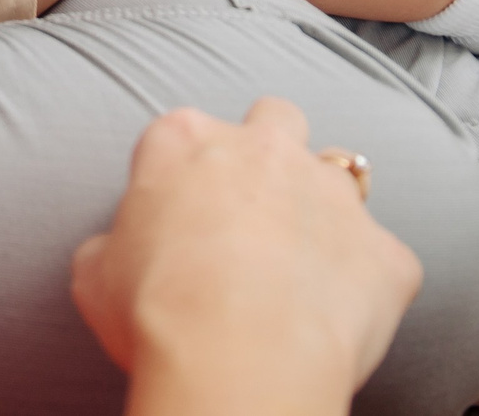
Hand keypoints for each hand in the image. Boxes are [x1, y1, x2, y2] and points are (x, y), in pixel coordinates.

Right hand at [71, 99, 421, 415]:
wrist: (237, 359)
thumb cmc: (157, 311)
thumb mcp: (94, 272)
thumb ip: (112, 242)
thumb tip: (116, 252)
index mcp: (186, 140)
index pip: (185, 131)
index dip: (184, 171)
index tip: (179, 210)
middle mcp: (266, 149)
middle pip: (275, 120)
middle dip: (269, 150)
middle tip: (252, 208)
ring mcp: (334, 195)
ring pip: (343, 171)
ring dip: (326, 205)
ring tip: (304, 261)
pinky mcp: (385, 252)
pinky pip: (384, 259)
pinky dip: (367, 282)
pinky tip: (338, 317)